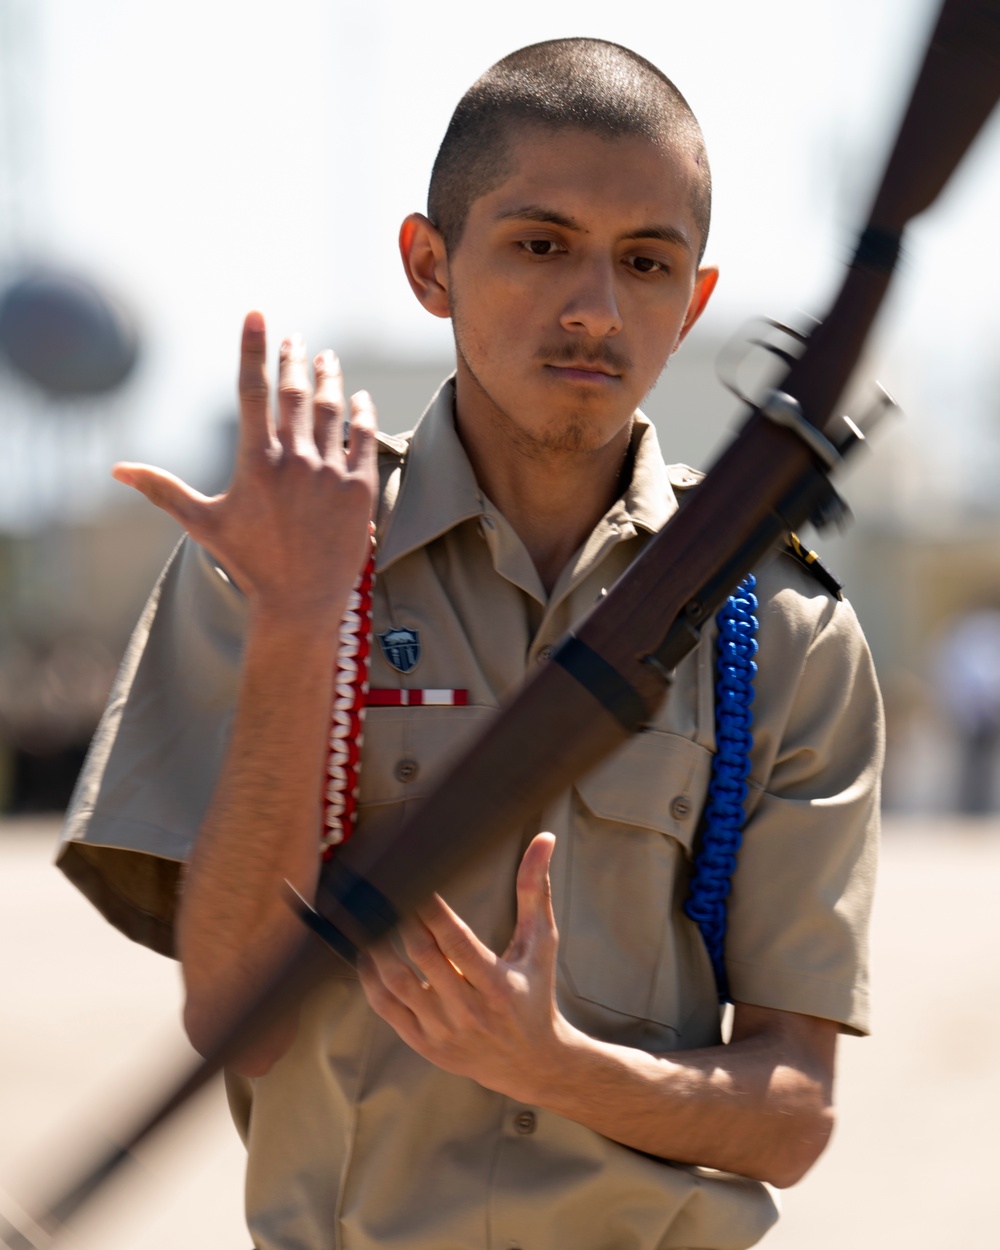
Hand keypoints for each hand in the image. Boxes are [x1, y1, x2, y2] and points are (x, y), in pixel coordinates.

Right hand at [112, 311, 377, 625]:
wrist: (301, 601)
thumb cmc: (248, 563)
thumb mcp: (202, 523)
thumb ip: (163, 489)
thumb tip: (117, 469)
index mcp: (255, 463)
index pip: (253, 391)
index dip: (253, 349)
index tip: (257, 315)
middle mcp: (295, 461)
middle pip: (294, 393)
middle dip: (293, 359)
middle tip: (293, 338)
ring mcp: (330, 473)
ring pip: (331, 410)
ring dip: (329, 379)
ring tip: (327, 359)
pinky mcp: (360, 489)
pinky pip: (364, 438)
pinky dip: (361, 413)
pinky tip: (358, 398)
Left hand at [358, 833, 566, 1099]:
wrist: (531, 1062)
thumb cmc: (535, 993)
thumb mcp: (541, 944)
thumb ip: (535, 891)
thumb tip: (544, 839)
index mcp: (498, 985)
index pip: (455, 940)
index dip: (430, 909)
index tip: (414, 879)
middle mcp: (469, 1011)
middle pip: (423, 956)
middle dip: (400, 919)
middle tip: (383, 889)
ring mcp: (444, 1031)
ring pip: (398, 983)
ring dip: (377, 947)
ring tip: (366, 917)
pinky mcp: (425, 1045)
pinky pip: (387, 1009)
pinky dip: (370, 979)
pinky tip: (366, 953)